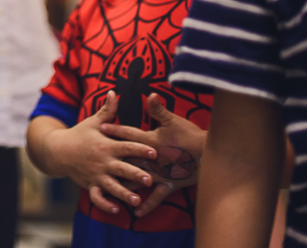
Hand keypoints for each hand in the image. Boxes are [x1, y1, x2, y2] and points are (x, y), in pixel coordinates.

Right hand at [38, 92, 157, 215]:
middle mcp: (102, 161)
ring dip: (124, 193)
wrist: (58, 151)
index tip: (155, 151)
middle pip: (122, 168)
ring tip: (136, 199)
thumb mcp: (93, 121)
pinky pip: (97, 197)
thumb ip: (107, 110)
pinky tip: (116, 210)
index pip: (126, 146)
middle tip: (149, 179)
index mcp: (105, 144)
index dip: (140, 148)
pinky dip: (105, 205)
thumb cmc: (80, 134)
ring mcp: (96, 175)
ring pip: (112, 186)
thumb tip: (115, 91)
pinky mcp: (90, 185)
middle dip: (135, 174)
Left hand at [100, 93, 205, 216]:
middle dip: (113, 157)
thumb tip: (151, 93)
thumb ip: (159, 109)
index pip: (129, 134)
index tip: (101, 127)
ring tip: (108, 187)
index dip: (115, 129)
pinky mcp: (169, 184)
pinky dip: (147, 205)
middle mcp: (152, 159)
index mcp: (151, 141)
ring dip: (124, 182)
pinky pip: (156, 197)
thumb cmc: (191, 136)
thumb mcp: (175, 120)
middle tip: (97, 158)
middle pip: (128, 158)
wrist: (209, 155)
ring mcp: (159, 173)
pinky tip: (136, 212)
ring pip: (137, 178)